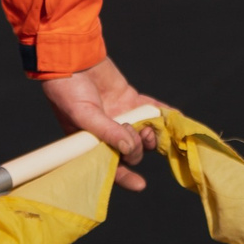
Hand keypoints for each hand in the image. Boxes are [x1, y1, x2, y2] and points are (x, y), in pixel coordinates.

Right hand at [39, 58, 164, 190]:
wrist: (72, 58)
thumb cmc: (68, 90)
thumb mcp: (83, 115)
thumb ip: (106, 132)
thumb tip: (129, 147)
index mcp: (91, 144)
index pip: (110, 166)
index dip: (125, 177)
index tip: (140, 185)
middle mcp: (108, 134)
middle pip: (131, 152)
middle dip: (136, 148)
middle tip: (132, 132)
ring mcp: (121, 117)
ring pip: (143, 134)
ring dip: (150, 135)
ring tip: (148, 129)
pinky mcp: (131, 99)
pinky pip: (151, 110)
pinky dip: (164, 114)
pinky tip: (175, 117)